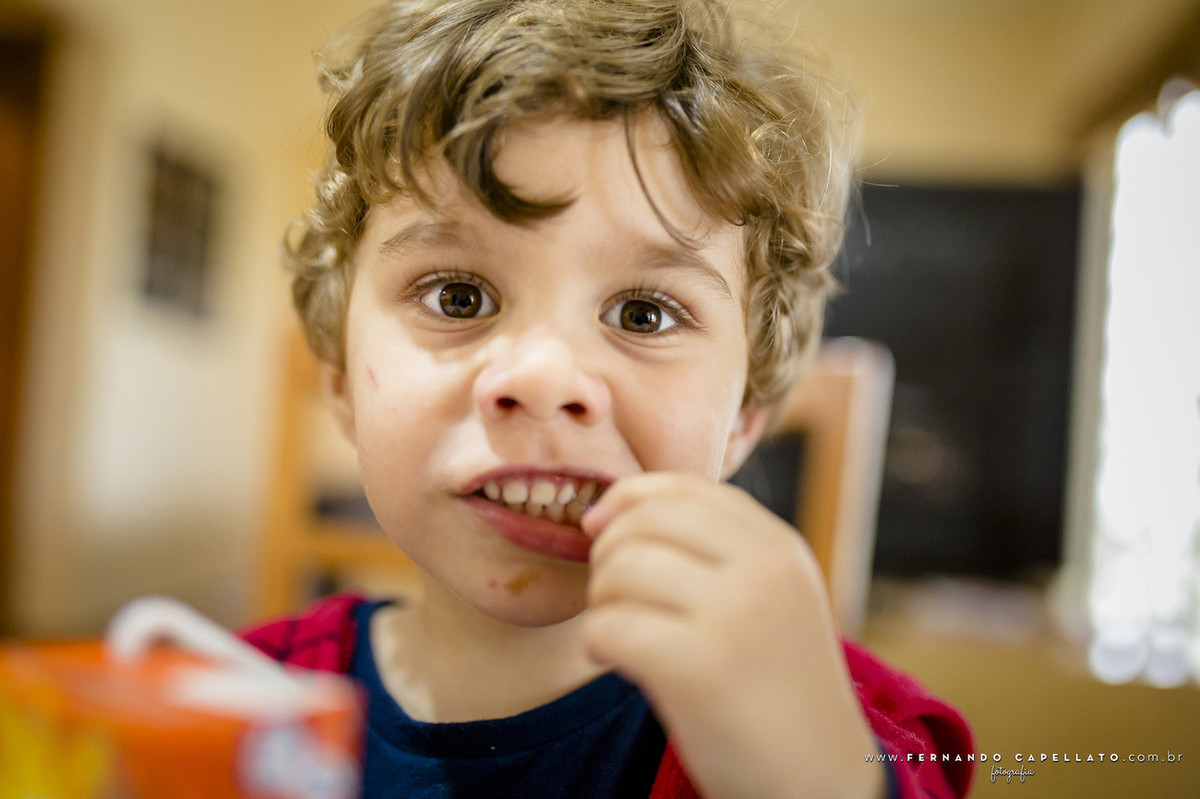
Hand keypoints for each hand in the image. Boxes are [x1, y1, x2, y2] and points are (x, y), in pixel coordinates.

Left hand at [581, 473, 883, 798]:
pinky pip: (610, 627)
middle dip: (607, 553)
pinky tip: (621, 664)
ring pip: (621, 569)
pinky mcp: (700, 669)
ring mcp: (735, 616)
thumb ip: (717, 547)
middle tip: (614, 596)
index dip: (627, 498)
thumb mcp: (772, 597)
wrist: (818, 781)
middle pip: (645, 521)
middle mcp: (764, 569)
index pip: (683, 487)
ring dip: (602, 602)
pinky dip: (598, 644)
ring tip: (624, 634)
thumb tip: (614, 510)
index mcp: (779, 546)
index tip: (600, 526)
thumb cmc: (776, 688)